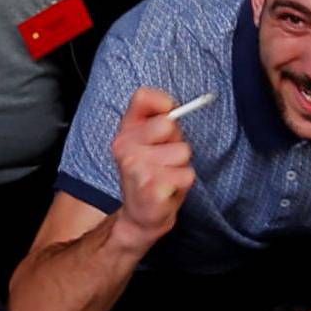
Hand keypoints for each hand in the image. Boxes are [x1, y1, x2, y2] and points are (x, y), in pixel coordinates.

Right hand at [110, 86, 195, 252]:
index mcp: (126, 130)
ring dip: (181, 166)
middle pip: (168, 124)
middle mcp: (124, 146)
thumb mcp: (154, 141)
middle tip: (166, 157)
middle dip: (176, 140)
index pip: (142, 96)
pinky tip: (166, 190)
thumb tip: (172, 106)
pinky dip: (182, 183)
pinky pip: (186, 175)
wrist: (142, 213)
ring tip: (166, 175)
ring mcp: (135, 167)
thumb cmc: (153, 172)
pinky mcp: (149, 188)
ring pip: (182, 151)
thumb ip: (162, 117)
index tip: (169, 113)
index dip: (162, 102)